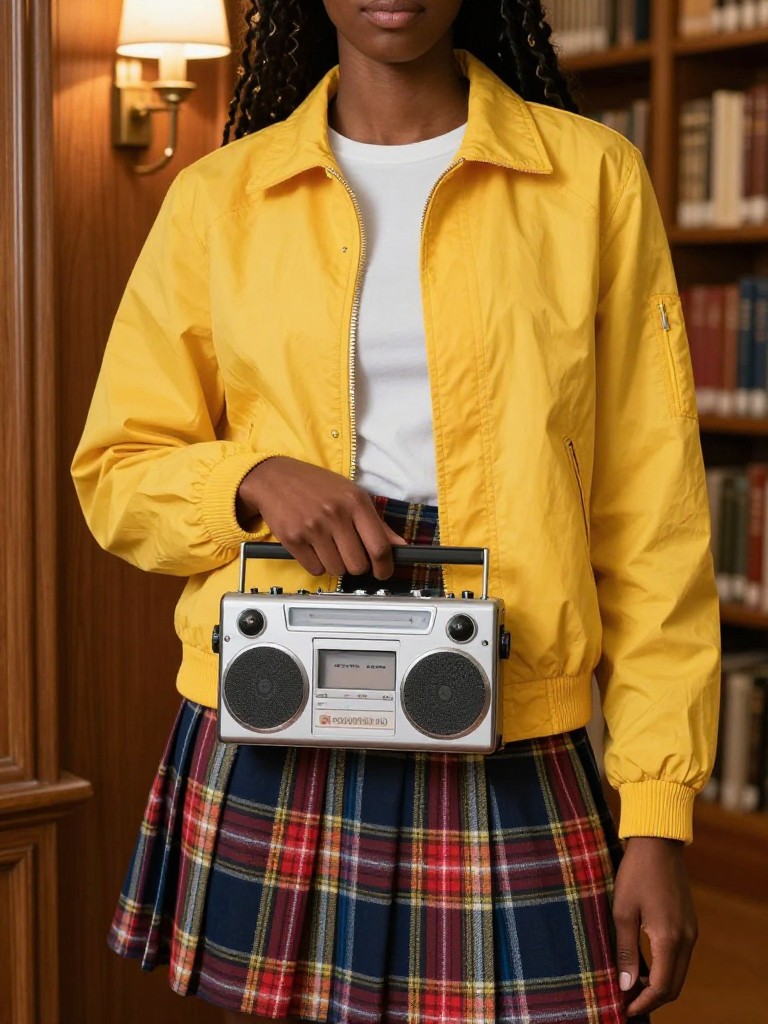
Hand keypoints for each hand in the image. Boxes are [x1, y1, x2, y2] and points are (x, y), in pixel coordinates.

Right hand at [237, 456, 406, 577]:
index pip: (379, 546)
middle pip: (358, 564)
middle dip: (357, 566)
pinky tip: (313, 547)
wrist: (275, 477)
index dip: (385, 566)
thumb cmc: (316, 485)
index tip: (383, 572)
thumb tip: (400, 546)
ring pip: (336, 570)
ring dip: (335, 565)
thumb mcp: (351, 494)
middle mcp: (335, 514)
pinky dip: (316, 565)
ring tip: (328, 547)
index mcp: (355, 501)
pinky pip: (315, 569)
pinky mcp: (293, 539)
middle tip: (350, 555)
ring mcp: (312, 527)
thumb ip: (377, 522)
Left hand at [613, 836, 697, 1017]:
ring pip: (678, 972)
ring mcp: (690, 931)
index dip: (642, 1002)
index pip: (662, 987)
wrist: (657, 842)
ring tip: (630, 985)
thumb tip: (626, 985)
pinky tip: (643, 965)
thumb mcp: (622, 911)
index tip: (623, 1008)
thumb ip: (626, 950)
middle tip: (625, 1001)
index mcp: (670, 938)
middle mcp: (686, 939)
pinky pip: (679, 957)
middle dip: (651, 998)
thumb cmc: (635, 873)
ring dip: (658, 984)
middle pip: (674, 986)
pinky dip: (664, 968)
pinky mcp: (688, 923)